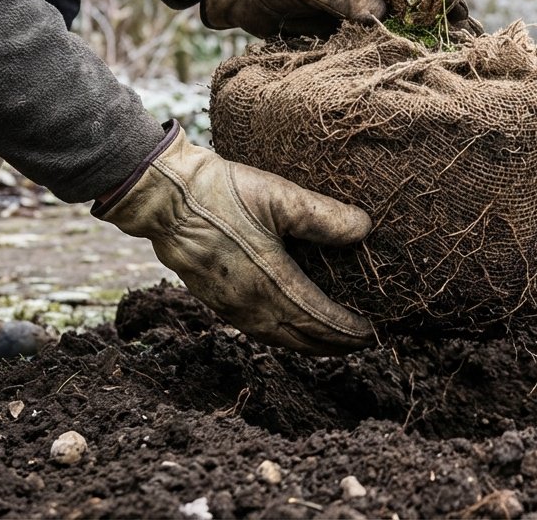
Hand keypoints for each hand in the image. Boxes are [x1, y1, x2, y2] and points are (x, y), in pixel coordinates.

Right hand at [94, 122, 374, 354]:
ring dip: (308, 343)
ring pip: (277, 338)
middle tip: (361, 344)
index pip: (319, 319)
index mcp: (270, 283)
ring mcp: (229, 306)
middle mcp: (250, 304)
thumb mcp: (280, 196)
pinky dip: (281, 335)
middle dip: (333, 344)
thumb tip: (365, 229)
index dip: (347, 330)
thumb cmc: (222, 192)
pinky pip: (256, 329)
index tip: (372, 332)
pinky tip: (287, 327)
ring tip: (331, 342)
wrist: (164, 197)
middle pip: (301, 338)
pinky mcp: (214, 299)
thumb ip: (324, 216)